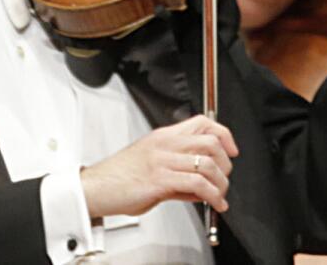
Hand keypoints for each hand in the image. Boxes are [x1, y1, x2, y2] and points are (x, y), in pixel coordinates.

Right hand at [80, 114, 238, 217]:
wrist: (95, 188)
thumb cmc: (118, 177)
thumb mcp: (151, 165)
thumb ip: (178, 171)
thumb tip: (201, 185)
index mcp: (164, 137)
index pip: (203, 123)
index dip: (224, 135)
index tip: (231, 151)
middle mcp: (165, 145)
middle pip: (210, 142)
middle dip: (226, 164)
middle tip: (225, 178)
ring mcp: (163, 161)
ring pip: (207, 164)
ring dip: (221, 183)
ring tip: (220, 195)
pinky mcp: (160, 180)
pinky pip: (197, 184)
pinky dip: (212, 195)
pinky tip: (214, 203)